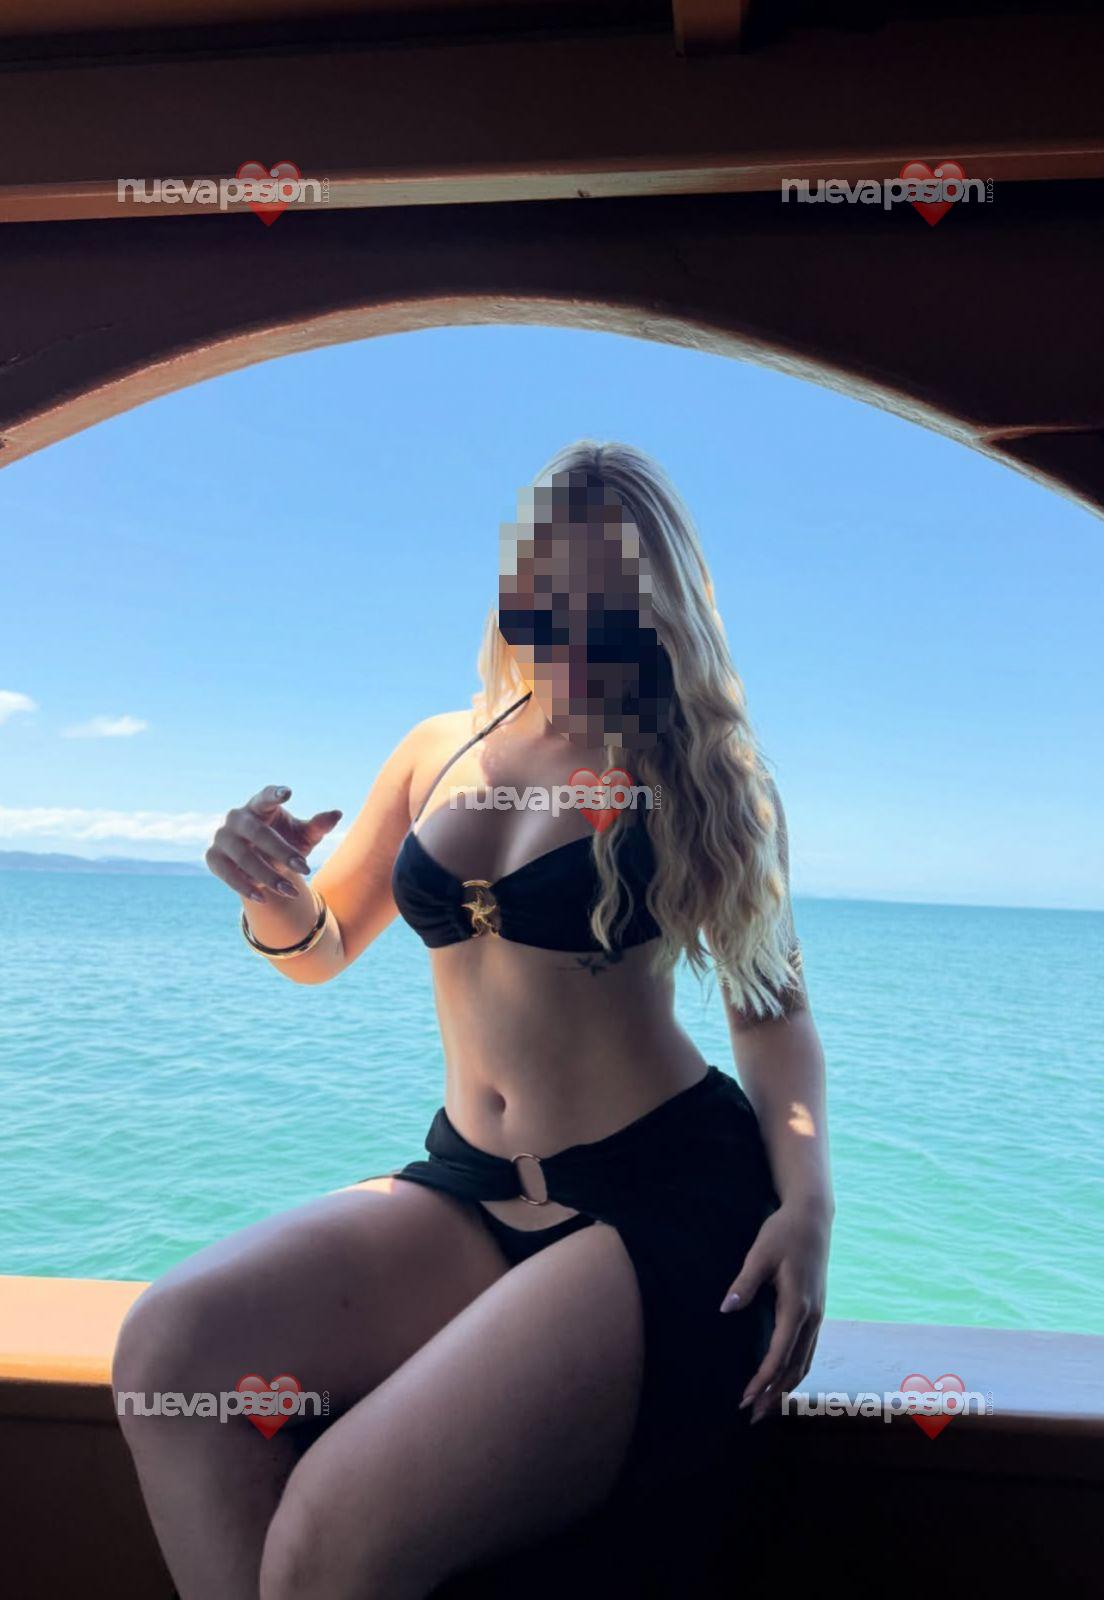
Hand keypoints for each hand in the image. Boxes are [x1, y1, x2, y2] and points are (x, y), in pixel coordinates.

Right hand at [206, 784, 342, 902]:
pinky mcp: (213, 857)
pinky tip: (263, 897)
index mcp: (259, 806)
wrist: (261, 866)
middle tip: (306, 868)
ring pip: (243, 855)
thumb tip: (336, 814)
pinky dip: (244, 886)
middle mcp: (237, 818)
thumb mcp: (304, 836)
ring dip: (267, 875)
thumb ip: (318, 826)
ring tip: (291, 891)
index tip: (287, 793)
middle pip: (257, 832)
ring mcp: (222, 837)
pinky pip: (227, 873)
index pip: (265, 796)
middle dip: (282, 851)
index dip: (274, 794)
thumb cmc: (285, 844)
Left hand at [719, 1197, 831, 1424]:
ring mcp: (818, 1314)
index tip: (745, 1397)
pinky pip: (808, 1350)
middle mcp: (812, 1316)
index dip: (762, 1379)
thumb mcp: (760, 1253)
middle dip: (774, 1394)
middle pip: (795, 1367)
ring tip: (767, 1408)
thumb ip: (744, 1283)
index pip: (779, 1354)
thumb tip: (726, 1308)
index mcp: (797, 1305)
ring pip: (805, 1362)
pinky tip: (784, 1379)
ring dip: (786, 1388)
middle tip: (752, 1416)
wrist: (813, 1216)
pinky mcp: (817, 1310)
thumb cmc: (783, 1232)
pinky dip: (796, 1371)